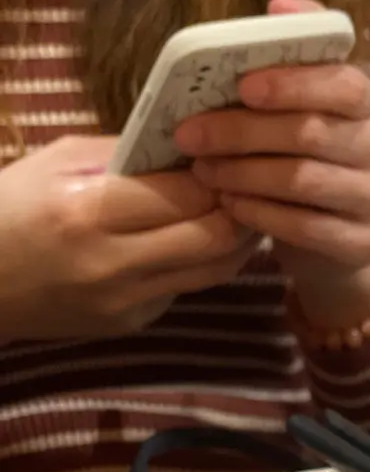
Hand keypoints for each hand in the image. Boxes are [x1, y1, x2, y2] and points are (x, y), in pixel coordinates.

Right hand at [0, 136, 257, 344]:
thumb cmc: (13, 208)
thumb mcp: (59, 161)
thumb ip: (126, 154)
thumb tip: (188, 148)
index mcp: (90, 212)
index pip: (187, 195)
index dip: (217, 175)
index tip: (225, 157)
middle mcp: (115, 264)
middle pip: (215, 238)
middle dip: (238, 208)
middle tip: (245, 184)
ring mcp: (128, 301)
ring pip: (215, 271)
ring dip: (235, 239)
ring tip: (238, 209)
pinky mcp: (135, 323)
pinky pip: (187, 287)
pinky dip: (202, 261)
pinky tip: (199, 239)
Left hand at [177, 0, 369, 330]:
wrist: (337, 243)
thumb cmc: (308, 162)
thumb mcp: (304, 109)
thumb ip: (295, 62)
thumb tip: (280, 8)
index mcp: (367, 104)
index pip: (342, 85)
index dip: (292, 84)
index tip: (242, 86)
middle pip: (310, 134)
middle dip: (242, 132)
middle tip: (191, 135)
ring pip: (303, 181)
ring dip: (244, 175)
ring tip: (204, 171)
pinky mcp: (362, 243)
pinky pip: (305, 227)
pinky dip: (261, 215)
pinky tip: (230, 206)